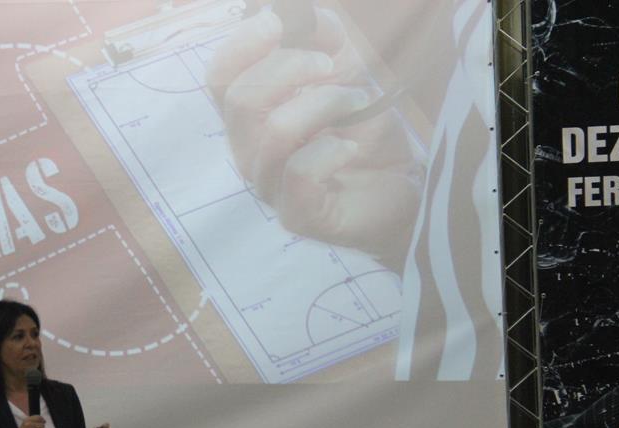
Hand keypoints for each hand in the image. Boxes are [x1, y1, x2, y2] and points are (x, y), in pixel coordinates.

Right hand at [207, 6, 424, 268]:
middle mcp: (250, 153)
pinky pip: (299, 174)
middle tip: (331, 65)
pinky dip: (332, 149)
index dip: (244, 43)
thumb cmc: (362, 131)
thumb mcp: (346, 69)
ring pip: (275, 132)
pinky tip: (351, 147)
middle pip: (240, 100)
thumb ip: (322, 34)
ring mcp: (270, 188)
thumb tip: (300, 12)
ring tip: (358, 103)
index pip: (219, 78)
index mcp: (250, 117)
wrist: (400, 188)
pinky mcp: (298, 216)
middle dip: (291, 68)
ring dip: (325, 103)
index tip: (281, 23)